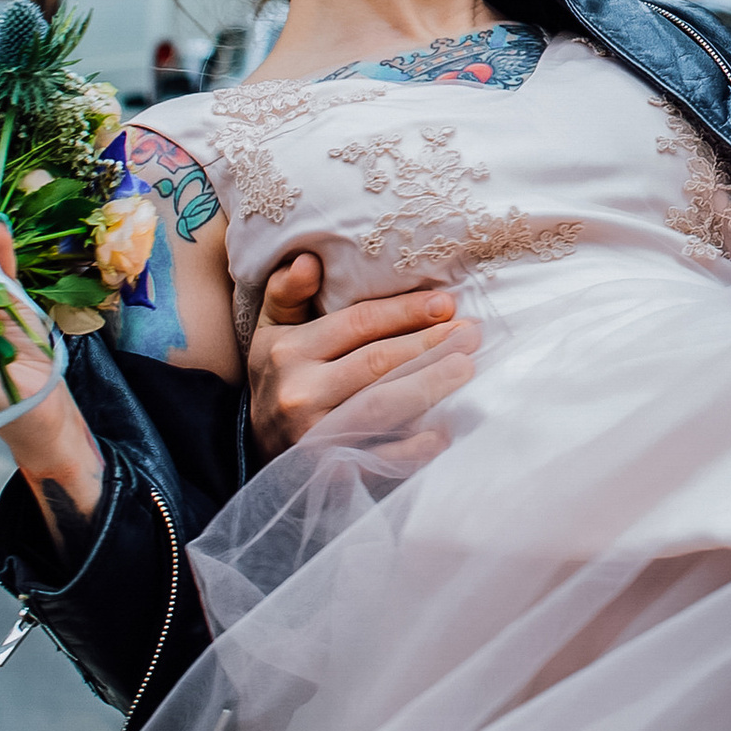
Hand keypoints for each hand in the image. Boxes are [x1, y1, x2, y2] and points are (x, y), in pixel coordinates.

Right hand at [246, 249, 480, 461]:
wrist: (258, 446)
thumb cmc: (280, 375)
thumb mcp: (273, 328)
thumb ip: (287, 291)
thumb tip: (308, 260)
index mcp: (290, 351)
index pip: (358, 324)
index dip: (406, 312)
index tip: (447, 304)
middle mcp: (300, 393)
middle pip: (377, 364)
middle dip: (429, 345)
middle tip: (471, 334)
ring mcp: (314, 436)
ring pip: (382, 408)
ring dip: (430, 387)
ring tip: (467, 368)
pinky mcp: (330, 470)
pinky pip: (379, 458)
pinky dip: (413, 448)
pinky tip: (444, 430)